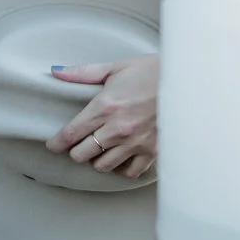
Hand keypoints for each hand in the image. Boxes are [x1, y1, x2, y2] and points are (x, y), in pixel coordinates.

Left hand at [48, 54, 158, 175]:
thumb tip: (56, 71)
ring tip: (101, 148)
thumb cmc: (151, 71)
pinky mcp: (153, 151)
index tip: (52, 146)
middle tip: (80, 143)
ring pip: (102, 166)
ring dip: (97, 158)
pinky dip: (122, 167)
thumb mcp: (115, 67)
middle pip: (81, 155)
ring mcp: (136, 143)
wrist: (187, 81)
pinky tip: (121, 157)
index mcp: (105, 107)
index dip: (56, 143)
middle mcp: (117, 129)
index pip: (71, 134)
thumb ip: (83, 73)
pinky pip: (129, 172)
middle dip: (76, 150)